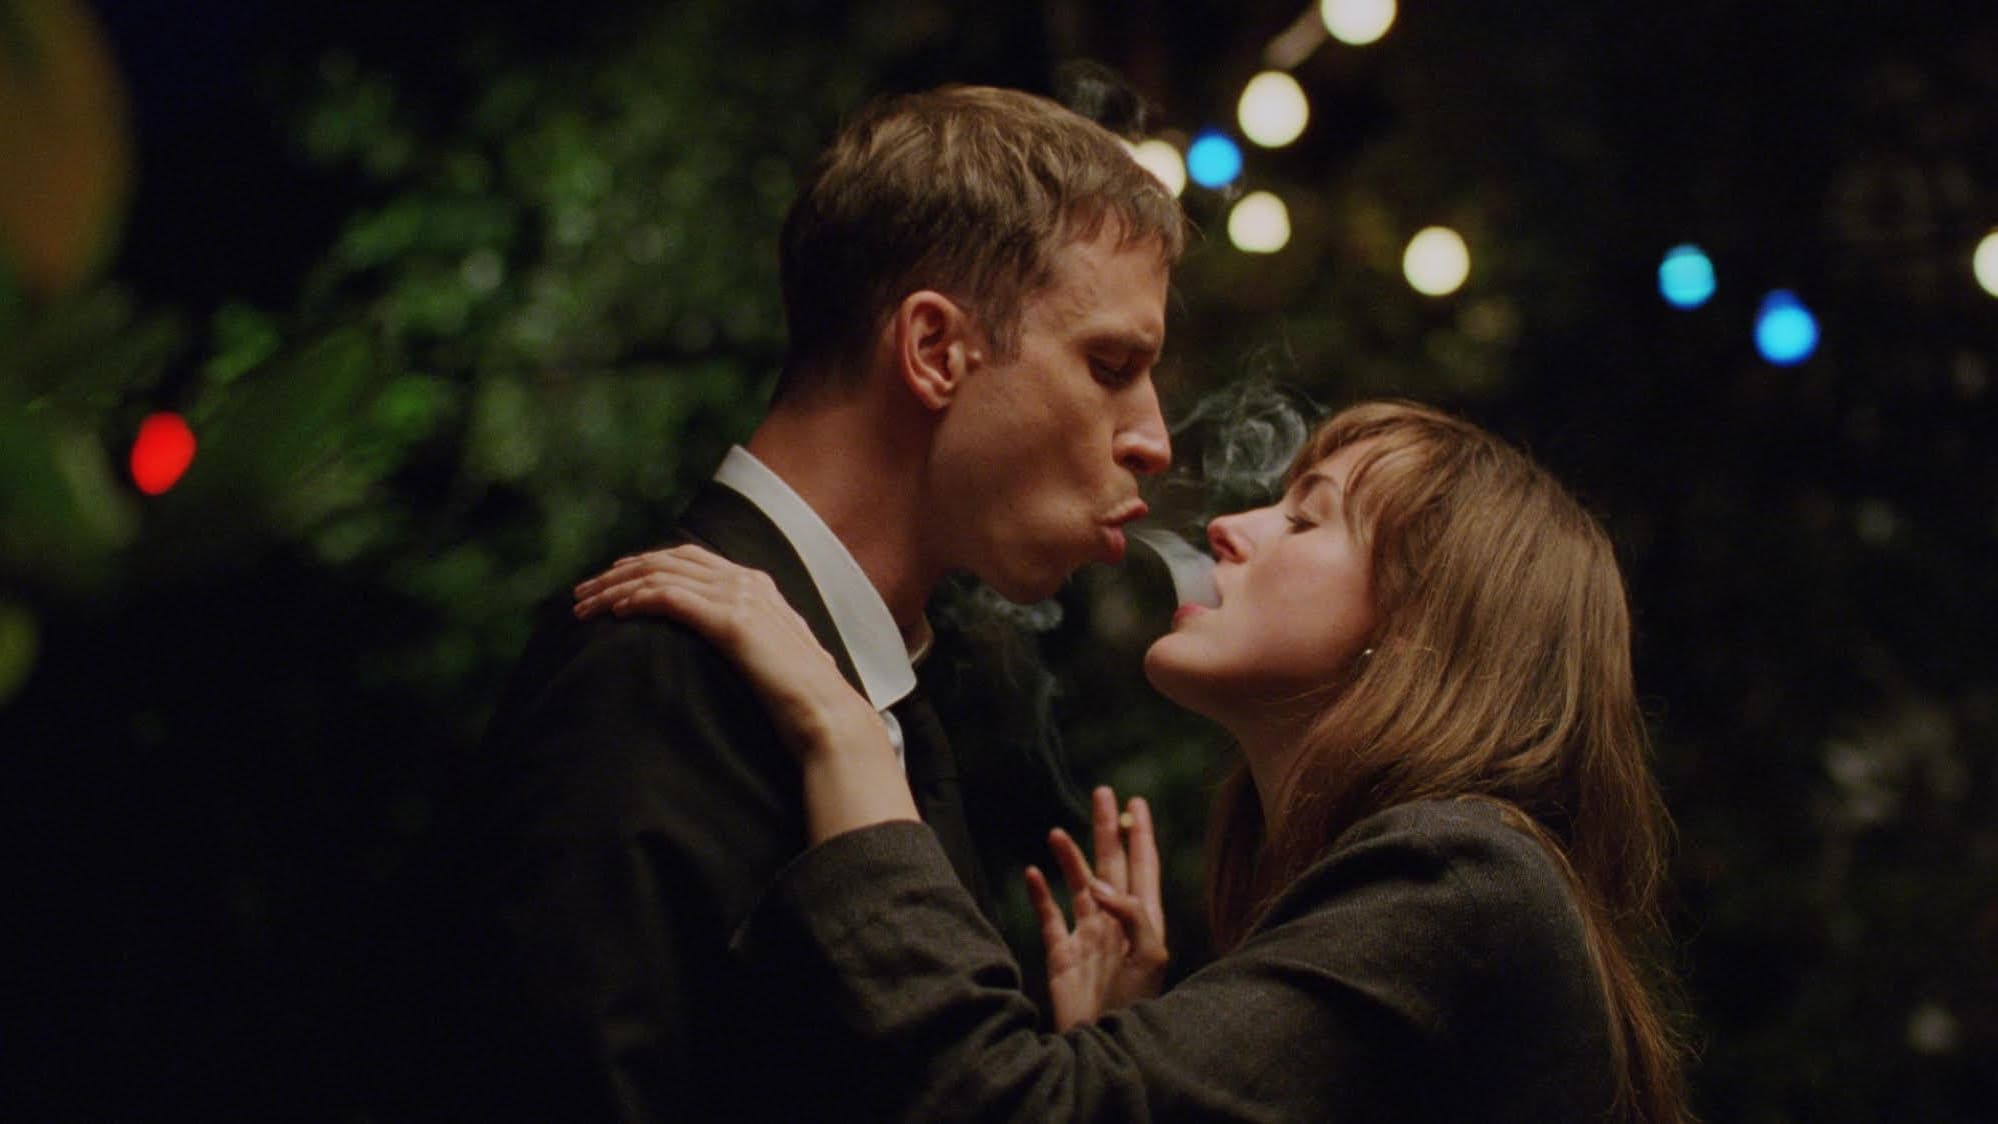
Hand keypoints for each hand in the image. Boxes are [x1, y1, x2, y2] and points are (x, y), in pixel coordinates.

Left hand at [571, 546, 884, 759]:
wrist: (826, 714)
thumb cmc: (801, 698)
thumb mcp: (773, 657)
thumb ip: (751, 640)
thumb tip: (733, 647)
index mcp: (757, 585)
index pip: (688, 559)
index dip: (645, 564)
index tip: (611, 581)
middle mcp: (747, 582)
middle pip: (667, 560)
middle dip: (618, 573)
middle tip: (583, 592)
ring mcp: (741, 597)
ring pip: (661, 577)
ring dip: (615, 589)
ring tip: (584, 607)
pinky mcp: (732, 622)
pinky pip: (672, 598)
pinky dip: (639, 600)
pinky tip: (616, 613)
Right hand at [1024, 786, 1167, 1030]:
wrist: (1101, 1045)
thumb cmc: (1134, 1006)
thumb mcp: (1149, 958)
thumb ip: (1131, 915)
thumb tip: (1099, 885)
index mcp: (1143, 922)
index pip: (1144, 867)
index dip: (1141, 834)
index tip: (1136, 802)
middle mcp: (1116, 923)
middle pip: (1111, 865)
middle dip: (1106, 830)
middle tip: (1101, 793)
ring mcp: (1088, 938)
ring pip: (1078, 885)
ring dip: (1069, 858)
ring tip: (1056, 832)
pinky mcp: (1062, 955)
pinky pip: (1049, 916)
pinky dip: (1041, 893)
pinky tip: (1033, 872)